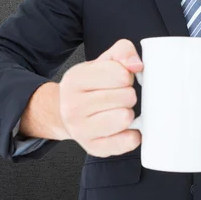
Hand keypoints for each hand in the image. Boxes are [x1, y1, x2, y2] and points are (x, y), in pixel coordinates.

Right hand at [58, 38, 142, 157]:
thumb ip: (122, 51)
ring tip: (118, 109)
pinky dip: (132, 134)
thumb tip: (136, 65)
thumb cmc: (89, 84)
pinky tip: (124, 127)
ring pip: (126, 117)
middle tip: (118, 95)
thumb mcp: (103, 60)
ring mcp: (82, 130)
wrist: (64, 111)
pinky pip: (127, 142)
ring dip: (128, 112)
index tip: (119, 78)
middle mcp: (74, 106)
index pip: (121, 74)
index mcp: (76, 79)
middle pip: (127, 96)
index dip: (126, 74)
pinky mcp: (94, 148)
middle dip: (128, 93)